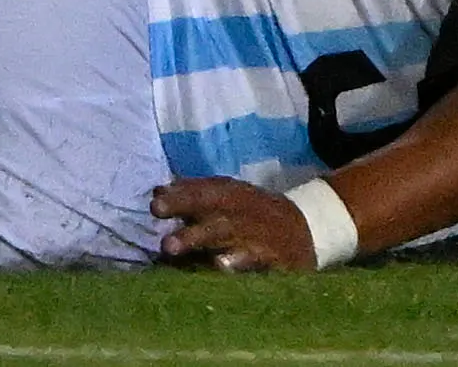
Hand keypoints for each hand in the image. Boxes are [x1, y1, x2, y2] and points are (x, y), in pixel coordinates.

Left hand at [152, 177, 316, 271]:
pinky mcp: (269, 257)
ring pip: (223, 236)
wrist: (303, 228)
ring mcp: (252, 234)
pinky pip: (253, 260)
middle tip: (161, 239)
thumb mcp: (226, 195)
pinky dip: (238, 263)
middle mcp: (237, 212)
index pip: (199, 192)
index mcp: (226, 194)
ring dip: (198, 241)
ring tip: (172, 248)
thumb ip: (192, 193)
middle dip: (185, 224)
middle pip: (208, 214)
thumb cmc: (251, 212)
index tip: (154, 205)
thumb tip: (157, 191)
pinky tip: (221, 266)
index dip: (178, 198)